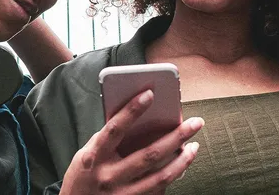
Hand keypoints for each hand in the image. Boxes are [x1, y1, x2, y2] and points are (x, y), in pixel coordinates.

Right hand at [60, 90, 202, 193]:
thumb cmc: (83, 174)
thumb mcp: (86, 153)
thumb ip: (108, 139)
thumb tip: (139, 120)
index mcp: (93, 156)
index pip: (115, 129)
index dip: (131, 110)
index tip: (150, 93)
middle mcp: (108, 176)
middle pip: (149, 155)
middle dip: (176, 136)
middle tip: (195, 122)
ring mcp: (122, 193)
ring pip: (160, 177)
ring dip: (182, 160)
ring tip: (194, 146)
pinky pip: (158, 190)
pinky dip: (173, 176)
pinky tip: (182, 164)